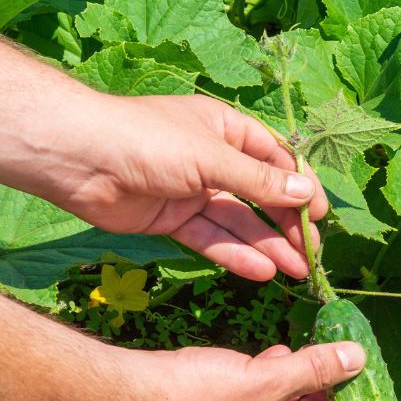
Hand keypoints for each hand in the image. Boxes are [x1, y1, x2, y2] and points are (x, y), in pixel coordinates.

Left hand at [53, 94, 329, 281]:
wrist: (78, 158)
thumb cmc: (148, 140)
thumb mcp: (211, 157)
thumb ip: (258, 182)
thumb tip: (307, 194)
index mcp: (227, 129)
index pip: (276, 160)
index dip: (301, 188)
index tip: (322, 215)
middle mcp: (213, 160)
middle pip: (261, 196)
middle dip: (288, 225)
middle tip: (313, 255)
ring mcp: (193, 191)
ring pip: (239, 223)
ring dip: (268, 246)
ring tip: (298, 271)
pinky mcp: (173, 219)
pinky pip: (212, 239)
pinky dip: (235, 255)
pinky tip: (261, 272)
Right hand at [124, 342, 364, 400]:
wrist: (127, 396)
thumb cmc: (196, 395)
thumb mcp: (265, 380)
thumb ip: (313, 370)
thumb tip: (357, 359)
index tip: (354, 386)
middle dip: (315, 398)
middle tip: (332, 366)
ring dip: (289, 389)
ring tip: (301, 354)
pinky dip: (261, 389)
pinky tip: (266, 357)